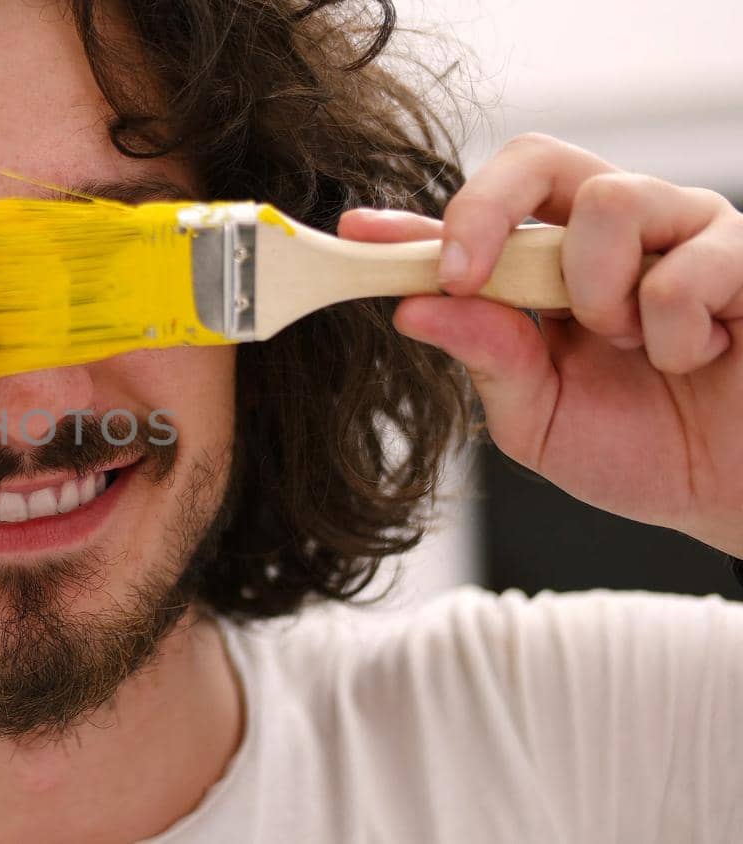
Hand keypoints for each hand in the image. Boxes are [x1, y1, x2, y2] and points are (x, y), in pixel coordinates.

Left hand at [339, 133, 742, 557]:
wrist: (736, 492)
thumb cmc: (647, 450)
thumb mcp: (539, 418)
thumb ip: (488, 359)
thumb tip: (414, 310)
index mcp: (551, 269)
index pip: (477, 223)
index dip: (415, 222)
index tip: (358, 232)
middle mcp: (613, 234)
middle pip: (535, 158)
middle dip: (483, 210)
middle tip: (464, 279)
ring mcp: (681, 231)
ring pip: (610, 199)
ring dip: (597, 290)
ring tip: (628, 345)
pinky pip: (681, 267)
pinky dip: (674, 332)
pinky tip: (697, 356)